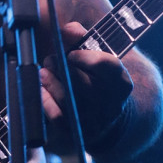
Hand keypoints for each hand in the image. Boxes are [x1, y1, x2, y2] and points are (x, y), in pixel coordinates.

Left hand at [40, 21, 132, 141]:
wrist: (105, 119)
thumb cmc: (96, 80)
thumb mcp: (96, 57)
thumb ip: (82, 38)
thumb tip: (67, 28)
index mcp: (121, 82)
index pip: (107, 66)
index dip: (86, 57)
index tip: (71, 54)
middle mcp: (112, 104)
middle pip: (83, 83)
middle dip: (61, 67)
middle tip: (50, 59)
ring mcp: (95, 122)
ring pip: (69, 100)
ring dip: (50, 82)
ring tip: (43, 72)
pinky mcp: (78, 133)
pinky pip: (59, 117)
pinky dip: (46, 102)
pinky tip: (41, 90)